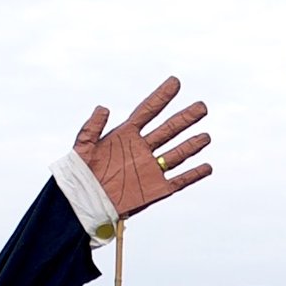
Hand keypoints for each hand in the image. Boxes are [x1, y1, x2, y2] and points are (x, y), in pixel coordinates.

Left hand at [74, 77, 211, 223]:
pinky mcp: (155, 189)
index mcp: (125, 135)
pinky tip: (207, 167)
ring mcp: (150, 169)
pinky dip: (193, 174)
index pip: (148, 111)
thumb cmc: (79, 175)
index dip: (161, 96)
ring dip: (192, 144)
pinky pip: (179, 180)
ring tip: (206, 136)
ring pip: (177, 153)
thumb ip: (91, 127)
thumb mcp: (82, 147)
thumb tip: (104, 108)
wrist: (82, 203)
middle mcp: (141, 149)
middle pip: (168, 129)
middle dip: (185, 118)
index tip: (175, 82)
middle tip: (201, 106)